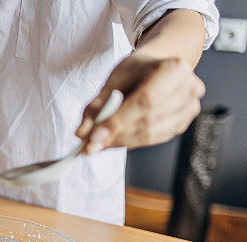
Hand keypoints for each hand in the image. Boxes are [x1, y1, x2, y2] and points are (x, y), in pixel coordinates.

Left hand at [76, 53, 204, 153]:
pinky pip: (154, 138)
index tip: (93, 138)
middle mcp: (189, 88)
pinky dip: (131, 142)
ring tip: (97, 143)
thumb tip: (81, 133)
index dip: (118, 122)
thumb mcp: (114, 80)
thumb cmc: (136, 70)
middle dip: (115, 135)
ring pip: (151, 134)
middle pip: (148, 120)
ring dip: (120, 141)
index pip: (144, 101)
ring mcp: (190, 107)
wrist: (158, 66)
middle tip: (89, 146)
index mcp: (174, 69)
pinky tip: (115, 139)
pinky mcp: (184, 122)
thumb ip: (97, 105)